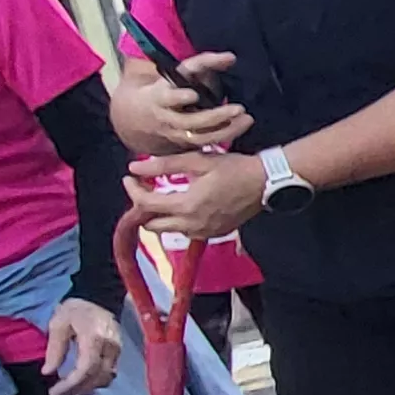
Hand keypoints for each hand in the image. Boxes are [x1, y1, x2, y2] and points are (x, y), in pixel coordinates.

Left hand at [42, 298, 121, 394]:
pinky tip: (83, 382)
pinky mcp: (118, 352)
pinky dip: (96, 382)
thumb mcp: (58, 325)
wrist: (97, 297)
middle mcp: (110, 347)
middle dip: (76, 389)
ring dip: (87, 388)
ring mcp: (117, 350)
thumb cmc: (75, 310)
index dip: (71, 384)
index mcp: (94, 338)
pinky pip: (109, 373)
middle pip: (97, 377)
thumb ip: (55, 349)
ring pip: (105, 378)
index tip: (55, 391)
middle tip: (58, 393)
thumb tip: (48, 372)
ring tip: (69, 390)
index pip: (86, 369)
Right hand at [115, 54, 252, 153]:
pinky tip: (240, 128)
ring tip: (247, 119)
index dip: (179, 97)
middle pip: (190, 121)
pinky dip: (223, 136)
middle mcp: (167, 116)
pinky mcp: (183, 142)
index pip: (169, 96)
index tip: (193, 95)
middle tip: (239, 108)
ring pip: (199, 136)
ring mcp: (175, 132)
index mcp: (161, 95)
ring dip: (225, 130)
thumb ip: (205, 63)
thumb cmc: (169, 87)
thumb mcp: (180, 72)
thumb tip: (231, 57)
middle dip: (215, 116)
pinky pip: (204, 143)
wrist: (139, 115)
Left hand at [129, 151, 264, 241]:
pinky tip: (185, 205)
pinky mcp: (215, 234)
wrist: (266, 183)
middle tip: (146, 190)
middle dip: (144, 209)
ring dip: (161, 216)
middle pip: (153, 226)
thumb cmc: (233, 168)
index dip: (132, 190)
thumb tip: (133, 168)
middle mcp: (192, 224)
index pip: (145, 204)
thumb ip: (164, 165)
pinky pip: (187, 232)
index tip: (129, 178)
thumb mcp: (198, 161)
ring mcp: (204, 232)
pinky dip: (179, 221)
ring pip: (169, 231)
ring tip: (164, 196)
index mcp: (186, 205)